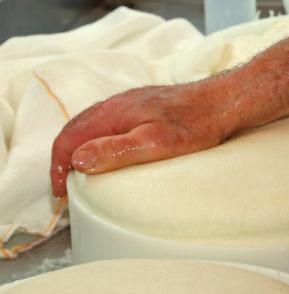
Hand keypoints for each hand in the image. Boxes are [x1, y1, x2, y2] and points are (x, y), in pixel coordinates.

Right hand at [50, 78, 237, 196]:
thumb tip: (78, 160)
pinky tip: (112, 153)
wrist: (224, 102)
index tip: (61, 191)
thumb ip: (115, 149)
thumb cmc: (195, 123)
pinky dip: (100, 141)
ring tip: (85, 173)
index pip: (68, 139)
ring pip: (92, 126)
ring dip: (82, 149)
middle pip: (76, 131)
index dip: (58, 166)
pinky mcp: (145, 107)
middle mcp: (116, 104)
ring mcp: (131, 104)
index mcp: (112, 112)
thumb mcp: (154, 143)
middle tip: (67, 186)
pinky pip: (111, 124)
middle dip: (65, 158)